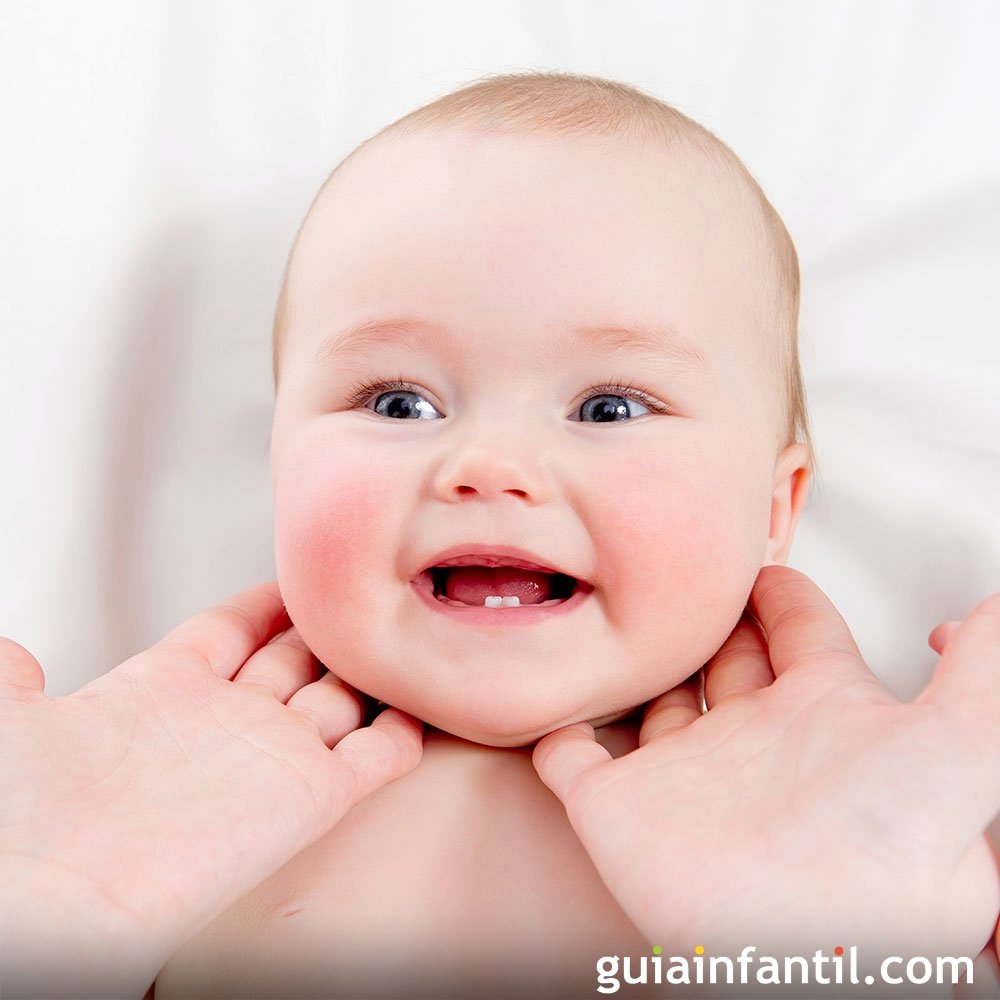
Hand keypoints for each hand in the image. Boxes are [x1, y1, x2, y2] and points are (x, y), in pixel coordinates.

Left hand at [0, 582, 421, 998]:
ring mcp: (271, 759)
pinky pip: (375, 758)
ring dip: (368, 673)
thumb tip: (8, 652)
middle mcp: (224, 722)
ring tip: (402, 639)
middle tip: (359, 599)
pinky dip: (400, 734)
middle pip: (294, 660)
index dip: (264, 603)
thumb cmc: (18, 814)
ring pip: (340, 700)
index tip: (293, 579)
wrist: (48, 893)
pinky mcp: (311, 799)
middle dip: (325, 630)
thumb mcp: (8, 719)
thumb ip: (13, 676)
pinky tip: (417, 706)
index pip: (230, 630)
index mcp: (161, 692)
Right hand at [534, 565, 999, 966]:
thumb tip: (996, 604)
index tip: (757, 561)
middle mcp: (753, 738)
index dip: (781, 592)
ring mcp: (682, 774)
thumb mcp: (954, 754)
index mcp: (822, 714)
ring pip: (655, 700)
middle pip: (726, 656)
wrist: (797, 966)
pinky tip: (554, 695)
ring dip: (641, 665)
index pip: (801, 630)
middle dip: (709, 616)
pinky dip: (556, 727)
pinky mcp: (616, 809)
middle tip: (685, 574)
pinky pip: (570, 754)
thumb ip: (983, 677)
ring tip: (623, 623)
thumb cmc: (883, 872)